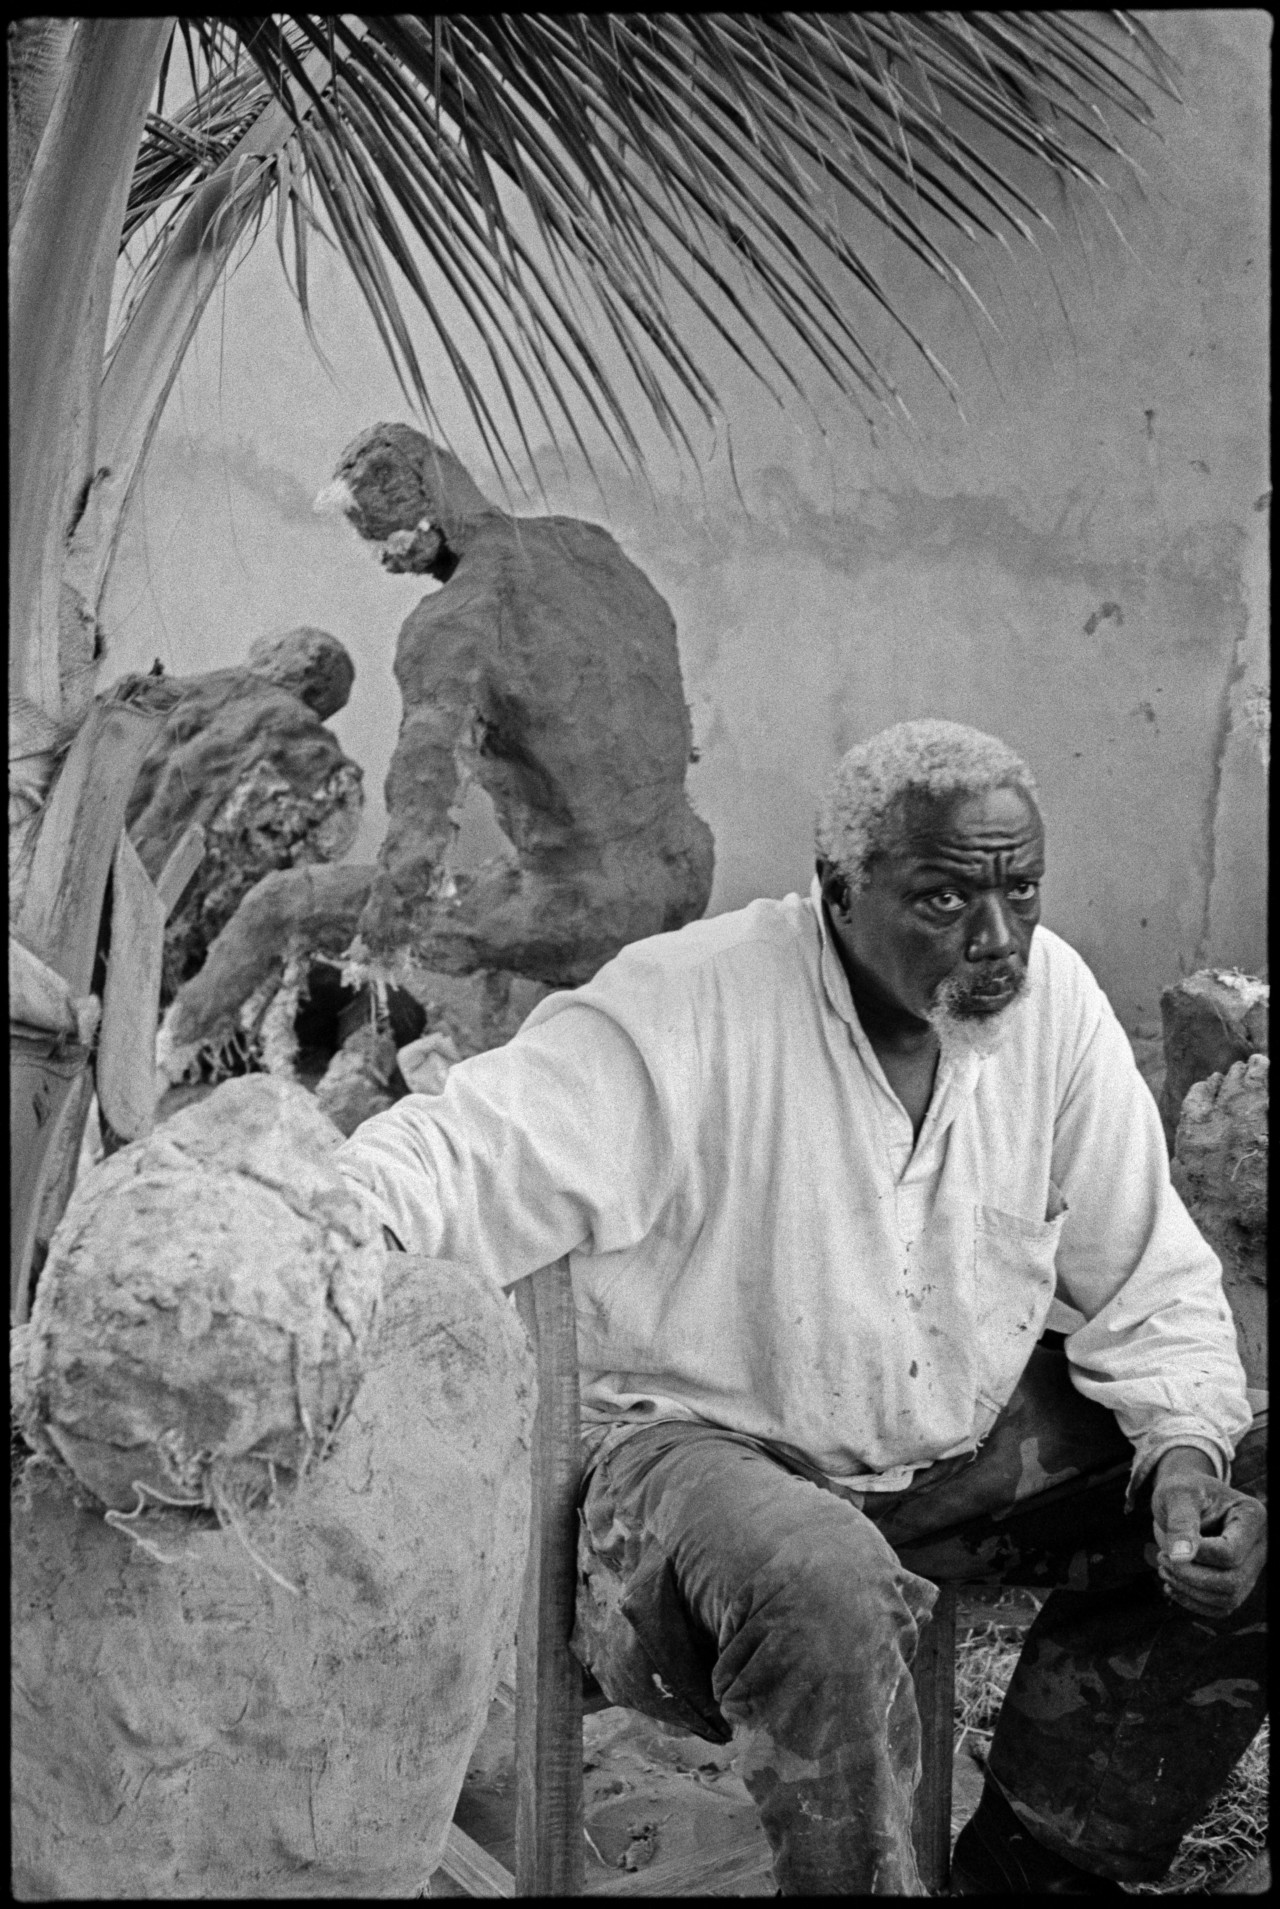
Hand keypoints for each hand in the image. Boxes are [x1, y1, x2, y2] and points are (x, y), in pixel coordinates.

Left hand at [1151, 1447, 1266, 1618]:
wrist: (1184, 1498)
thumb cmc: (1182, 1490)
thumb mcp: (1177, 1495)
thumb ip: (1181, 1522)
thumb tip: (1181, 1557)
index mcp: (1252, 1516)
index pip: (1230, 1553)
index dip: (1196, 1556)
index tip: (1167, 1549)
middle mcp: (1259, 1545)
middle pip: (1232, 1581)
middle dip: (1191, 1577)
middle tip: (1161, 1560)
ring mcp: (1251, 1566)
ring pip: (1229, 1598)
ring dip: (1190, 1591)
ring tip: (1163, 1569)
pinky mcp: (1237, 1582)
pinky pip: (1222, 1607)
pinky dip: (1194, 1602)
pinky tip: (1172, 1585)